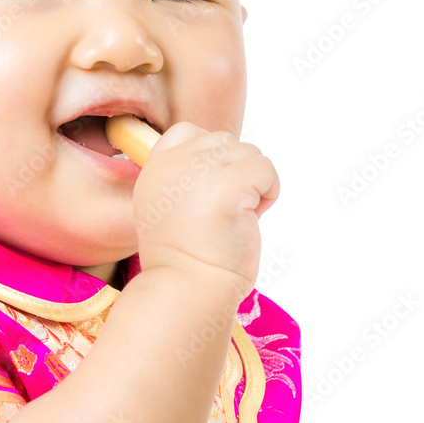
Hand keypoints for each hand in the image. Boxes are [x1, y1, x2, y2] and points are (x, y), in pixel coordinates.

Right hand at [132, 122, 279, 303]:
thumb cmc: (186, 260)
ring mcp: (200, 168)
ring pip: (250, 153)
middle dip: (235, 174)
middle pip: (225, 141)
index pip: (189, 132)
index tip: (208, 197)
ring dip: (253, 186)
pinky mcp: (229, 181)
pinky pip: (266, 169)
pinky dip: (268, 194)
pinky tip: (247, 220)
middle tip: (222, 213)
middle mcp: (173, 160)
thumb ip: (187, 177)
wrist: (188, 289)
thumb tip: (224, 165)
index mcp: (155, 167)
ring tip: (233, 219)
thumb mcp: (169, 207)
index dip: (211, 159)